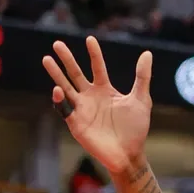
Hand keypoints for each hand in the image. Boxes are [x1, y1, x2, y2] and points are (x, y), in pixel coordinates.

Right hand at [43, 36, 152, 174]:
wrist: (129, 153)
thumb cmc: (136, 127)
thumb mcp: (141, 99)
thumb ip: (142, 77)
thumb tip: (147, 53)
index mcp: (106, 90)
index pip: (97, 67)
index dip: (93, 54)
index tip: (89, 39)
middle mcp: (91, 97)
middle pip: (76, 74)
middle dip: (67, 59)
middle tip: (57, 44)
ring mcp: (82, 109)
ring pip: (65, 87)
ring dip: (56, 74)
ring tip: (46, 59)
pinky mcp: (76, 123)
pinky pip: (65, 109)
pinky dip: (60, 99)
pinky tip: (57, 89)